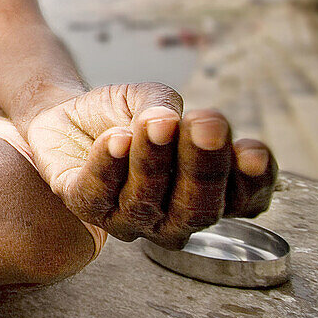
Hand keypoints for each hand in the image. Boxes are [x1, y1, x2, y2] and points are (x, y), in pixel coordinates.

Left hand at [26, 82, 276, 247]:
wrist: (63, 114)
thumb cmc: (120, 114)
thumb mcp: (151, 98)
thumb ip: (164, 107)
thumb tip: (168, 120)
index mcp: (207, 192)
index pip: (244, 199)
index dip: (254, 181)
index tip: (253, 151)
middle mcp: (173, 216)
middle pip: (198, 208)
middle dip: (204, 167)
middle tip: (205, 126)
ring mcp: (129, 219)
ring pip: (147, 201)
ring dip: (154, 160)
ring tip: (155, 125)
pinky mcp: (84, 206)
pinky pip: (97, 192)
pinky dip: (108, 165)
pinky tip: (116, 139)